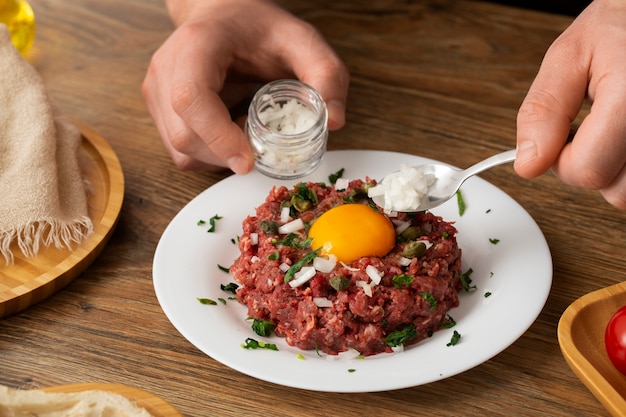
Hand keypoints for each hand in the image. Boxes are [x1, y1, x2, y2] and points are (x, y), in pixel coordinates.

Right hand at [142, 0, 348, 173]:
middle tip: (260, 143)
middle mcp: (166, 70)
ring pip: (181, 149)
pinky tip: (231, 132)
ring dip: (219, 157)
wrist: (225, 17)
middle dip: (226, 153)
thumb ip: (325, 74)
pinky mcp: (159, 111)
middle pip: (184, 134)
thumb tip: (335, 121)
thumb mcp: (302, 40)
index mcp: (196, 46)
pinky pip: (181, 152)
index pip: (191, 98)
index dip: (218, 137)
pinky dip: (210, 155)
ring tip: (245, 130)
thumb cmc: (258, 28)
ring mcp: (157, 92)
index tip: (248, 160)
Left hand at [515, 0, 625, 208]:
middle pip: (615, 192)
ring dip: (612, 169)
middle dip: (589, 167)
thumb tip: (527, 163)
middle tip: (589, 130)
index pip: (588, 171)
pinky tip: (621, 137)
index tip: (560, 136)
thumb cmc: (620, 25)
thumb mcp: (569, 55)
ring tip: (610, 130)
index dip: (561, 161)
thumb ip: (544, 110)